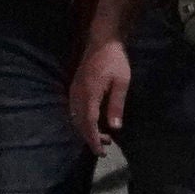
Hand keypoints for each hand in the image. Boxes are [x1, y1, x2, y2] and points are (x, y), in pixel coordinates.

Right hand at [69, 37, 131, 155]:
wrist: (101, 42)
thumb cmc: (115, 61)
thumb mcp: (122, 83)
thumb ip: (116, 105)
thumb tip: (115, 128)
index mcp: (88, 95)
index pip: (88, 124)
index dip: (93, 140)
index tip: (101, 151)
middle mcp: (76, 96)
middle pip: (79, 124)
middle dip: (90, 138)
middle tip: (106, 146)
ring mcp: (73, 92)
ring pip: (75, 118)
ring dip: (87, 130)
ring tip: (104, 136)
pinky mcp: (74, 89)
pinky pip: (74, 111)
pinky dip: (82, 121)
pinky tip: (94, 123)